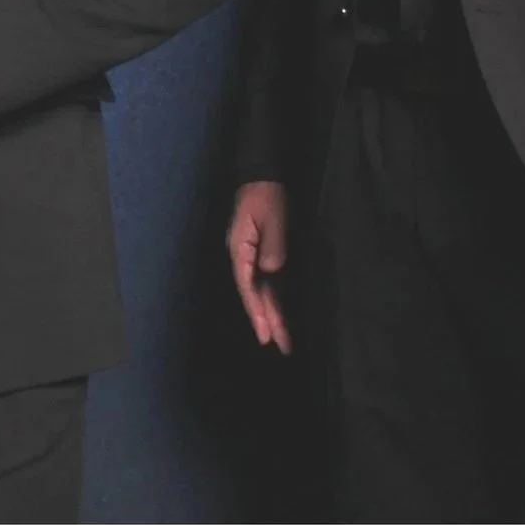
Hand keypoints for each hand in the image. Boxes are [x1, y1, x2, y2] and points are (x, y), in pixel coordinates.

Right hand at [227, 181, 292, 354]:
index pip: (247, 285)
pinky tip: (281, 316)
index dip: (256, 310)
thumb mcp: (273, 218)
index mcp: (240, 249)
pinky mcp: (263, 256)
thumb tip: (271, 272)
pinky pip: (269, 284)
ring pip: (262, 292)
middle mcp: (244, 258)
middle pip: (254, 294)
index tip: (265, 333)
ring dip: (273, 315)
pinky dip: (275, 301)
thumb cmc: (266, 196)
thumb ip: (273, 246)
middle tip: (280, 346)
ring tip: (284, 340)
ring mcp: (253, 258)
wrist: (262, 178)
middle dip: (267, 320)